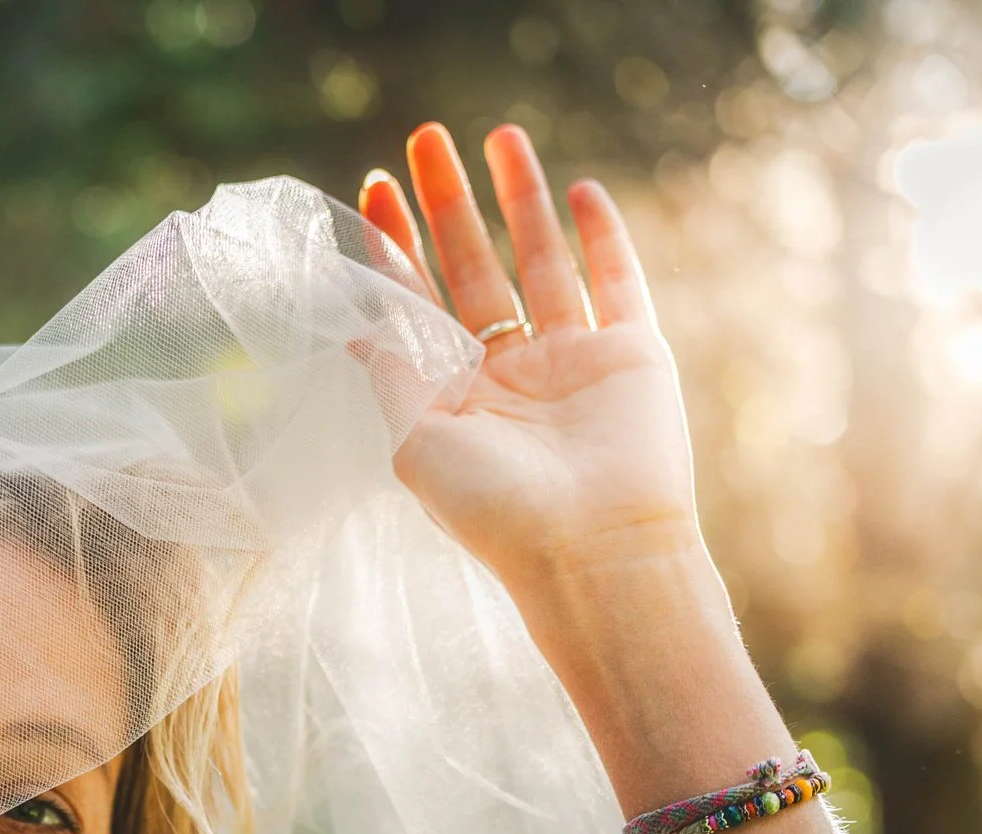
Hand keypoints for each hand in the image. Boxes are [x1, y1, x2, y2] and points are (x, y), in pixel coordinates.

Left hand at [360, 123, 704, 642]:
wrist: (591, 552)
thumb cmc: (494, 511)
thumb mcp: (416, 442)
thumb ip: (390, 374)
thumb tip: (348, 321)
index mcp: (456, 396)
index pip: (418, 303)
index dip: (396, 246)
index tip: (374, 188)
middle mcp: (512, 375)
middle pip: (474, 267)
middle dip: (449, 203)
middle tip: (426, 137)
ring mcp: (574, 362)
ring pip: (543, 260)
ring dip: (521, 199)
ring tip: (500, 134)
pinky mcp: (632, 356)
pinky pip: (618, 283)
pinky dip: (603, 236)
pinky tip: (580, 190)